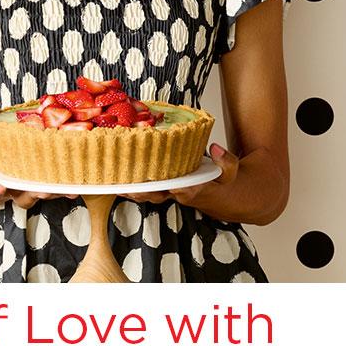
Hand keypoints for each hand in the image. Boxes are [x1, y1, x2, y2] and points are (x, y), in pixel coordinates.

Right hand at [0, 143, 76, 209]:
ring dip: (52, 194)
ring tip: (67, 190)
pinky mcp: (29, 189)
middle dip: (34, 194)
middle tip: (44, 191)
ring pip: (36, 196)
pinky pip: (45, 191)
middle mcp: (5, 194)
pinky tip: (74, 185)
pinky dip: (59, 189)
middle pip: (21, 198)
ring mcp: (19, 193)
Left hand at [120, 143, 238, 206]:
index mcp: (195, 190)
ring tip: (114, 184)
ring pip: (146, 194)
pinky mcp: (160, 189)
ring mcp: (167, 193)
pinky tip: (115, 180)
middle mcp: (177, 194)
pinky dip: (130, 185)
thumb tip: (215, 149)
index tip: (165, 181)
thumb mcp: (231, 172)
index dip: (173, 185)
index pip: (183, 189)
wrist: (218, 196)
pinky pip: (143, 189)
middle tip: (128, 186)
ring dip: (131, 190)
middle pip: (157, 195)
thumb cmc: (221, 182)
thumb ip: (226, 161)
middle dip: (142, 191)